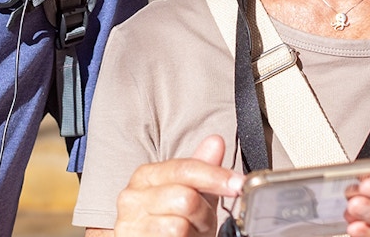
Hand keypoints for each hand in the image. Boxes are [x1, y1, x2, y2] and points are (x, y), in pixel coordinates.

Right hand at [113, 135, 244, 236]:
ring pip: (180, 224)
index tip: (238, 183)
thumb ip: (202, 168)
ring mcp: (130, 222)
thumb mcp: (190, 194)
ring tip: (189, 233)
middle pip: (186, 198)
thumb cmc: (169, 222)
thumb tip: (216, 141)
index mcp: (146, 176)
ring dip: (194, 232)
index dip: (216, 176)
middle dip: (203, 213)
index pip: (185, 169)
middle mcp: (132, 196)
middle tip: (201, 221)